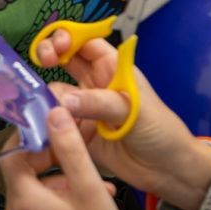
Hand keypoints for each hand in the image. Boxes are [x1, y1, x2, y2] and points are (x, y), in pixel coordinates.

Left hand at [0, 111, 150, 209]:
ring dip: (62, 178)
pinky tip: (92, 198)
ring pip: (35, 189)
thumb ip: (69, 148)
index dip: (30, 136)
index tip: (54, 125)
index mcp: (22, 200)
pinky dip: (61, 197)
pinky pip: (40, 208)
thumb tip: (53, 112)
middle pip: (23, 172)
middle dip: (50, 157)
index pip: (10, 155)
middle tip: (80, 150)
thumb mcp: (88, 187)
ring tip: (95, 181)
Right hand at [31, 30, 210, 209]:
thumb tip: (64, 102)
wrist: (167, 172)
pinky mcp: (78, 132)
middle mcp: (95, 84)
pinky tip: (45, 123)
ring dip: (49, 94)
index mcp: (113, 69)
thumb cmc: (160, 131)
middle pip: (65, 59)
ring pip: (56, 91)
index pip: (86, 43)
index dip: (69, 37)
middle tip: (43, 61)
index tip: (58, 46)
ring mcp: (84, 108)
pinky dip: (47, 120)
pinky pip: (56, 120)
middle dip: (50, 54)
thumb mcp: (134, 111)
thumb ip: (99, 103)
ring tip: (52, 106)